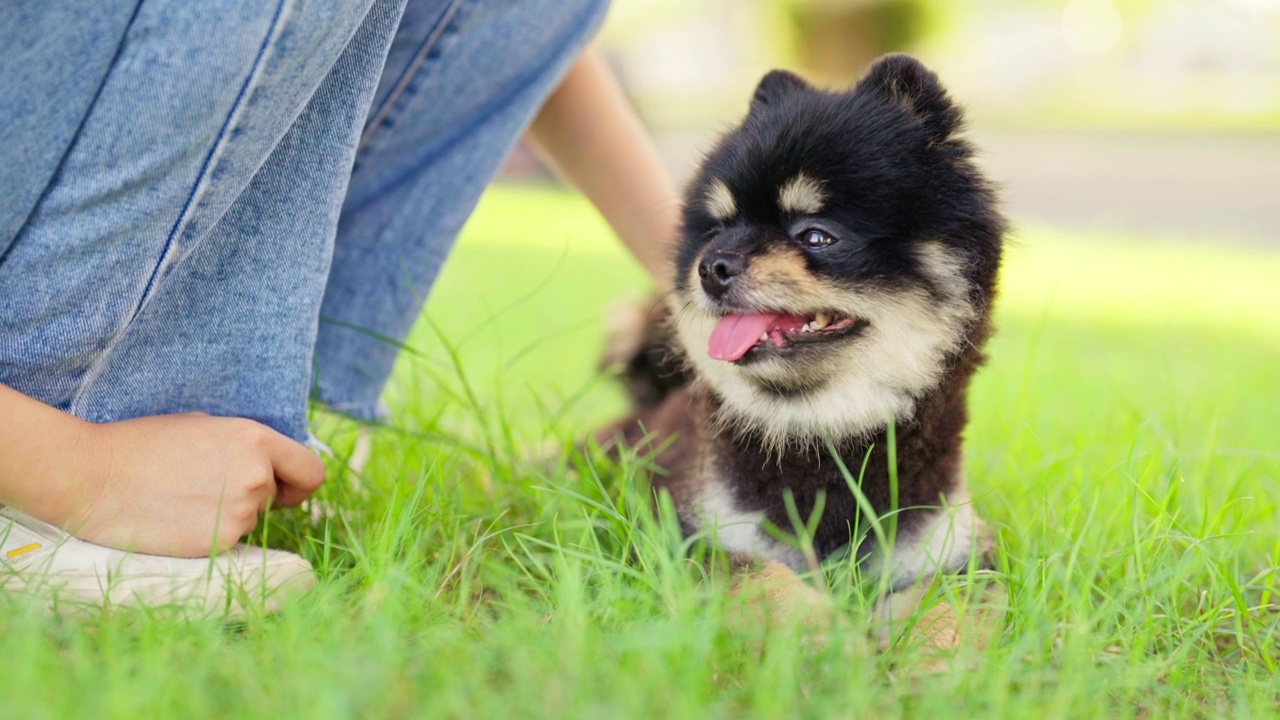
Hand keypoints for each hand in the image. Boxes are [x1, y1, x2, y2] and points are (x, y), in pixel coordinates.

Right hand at [63, 412, 325, 556]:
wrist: (93, 477)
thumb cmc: (143, 445)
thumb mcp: (204, 426)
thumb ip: (245, 445)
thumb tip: (269, 464)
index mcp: (256, 440)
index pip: (312, 472)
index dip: (299, 483)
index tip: (284, 490)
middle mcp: (257, 476)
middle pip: (275, 497)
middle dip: (252, 495)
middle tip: (205, 487)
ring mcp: (240, 513)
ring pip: (250, 521)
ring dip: (227, 515)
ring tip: (182, 500)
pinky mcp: (219, 544)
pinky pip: (226, 542)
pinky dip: (208, 536)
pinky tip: (175, 520)